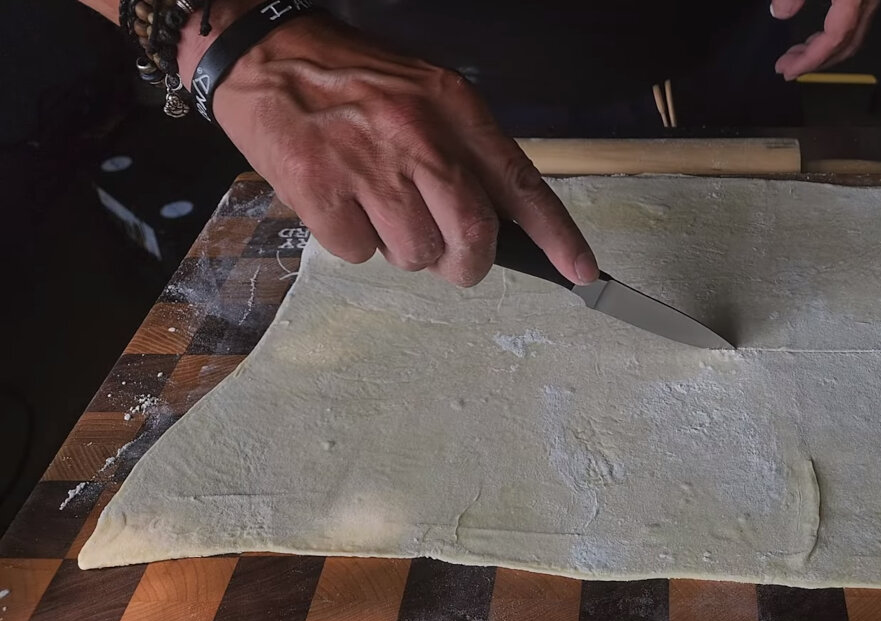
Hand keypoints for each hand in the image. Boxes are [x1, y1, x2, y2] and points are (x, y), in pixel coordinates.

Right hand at [179, 13, 597, 286]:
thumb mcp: (424, 95)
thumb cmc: (349, 80)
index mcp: (452, 108)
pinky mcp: (319, 189)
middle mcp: (418, 136)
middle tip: (451, 260)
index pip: (521, 183)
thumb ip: (465, 152)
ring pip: (414, 253)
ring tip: (377, 208)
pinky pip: (358, 253)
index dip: (558, 236)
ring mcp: (368, 165)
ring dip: (401, 249)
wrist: (264, 53)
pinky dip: (352, 243)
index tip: (581, 271)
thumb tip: (499, 223)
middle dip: (466, 263)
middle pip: (473, 234)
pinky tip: (340, 204)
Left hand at [770, 0, 880, 81]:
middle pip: (846, 45)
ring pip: (853, 36)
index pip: (834, 39)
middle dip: (815, 61)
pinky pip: (854, 23)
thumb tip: (780, 12)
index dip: (810, 59)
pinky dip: (834, 37)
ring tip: (797, 55)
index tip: (788, 70)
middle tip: (787, 68)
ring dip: (824, 51)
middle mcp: (868, 0)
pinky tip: (817, 35)